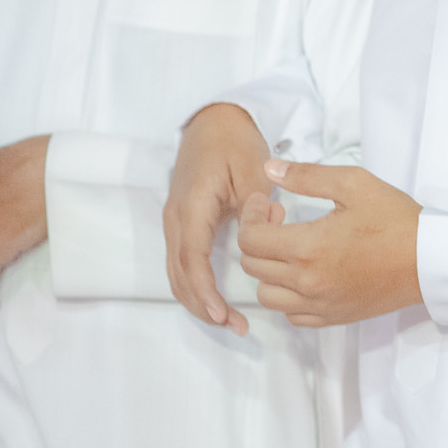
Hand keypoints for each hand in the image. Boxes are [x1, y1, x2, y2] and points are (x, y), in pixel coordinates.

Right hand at [164, 104, 270, 334]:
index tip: (222, 313)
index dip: (205, 289)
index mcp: (192, 205)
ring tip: (229, 321)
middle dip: (202, 305)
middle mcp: (177, 217)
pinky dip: (196, 286)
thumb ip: (261, 201)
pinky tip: (217, 300)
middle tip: (234, 326)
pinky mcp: (183, 224)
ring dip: (198, 300)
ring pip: (177, 273)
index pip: (192, 257)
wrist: (213, 121)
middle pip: (180, 273)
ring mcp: (176, 222)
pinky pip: (183, 263)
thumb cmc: (234, 141)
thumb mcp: (254, 166)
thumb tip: (271, 225)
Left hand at [237, 160, 420, 326]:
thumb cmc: (396, 219)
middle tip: (280, 219)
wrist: (431, 259)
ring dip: (269, 270)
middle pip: (253, 266)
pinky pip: (292, 314)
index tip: (267, 204)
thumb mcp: (353, 184)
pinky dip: (289, 296)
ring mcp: (320, 304)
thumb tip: (270, 170)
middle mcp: (307, 281)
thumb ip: (306, 176)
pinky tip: (305, 274)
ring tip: (290, 250)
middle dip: (258, 238)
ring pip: (266, 295)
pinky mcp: (333, 316)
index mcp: (308, 247)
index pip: (250, 239)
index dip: (251, 216)